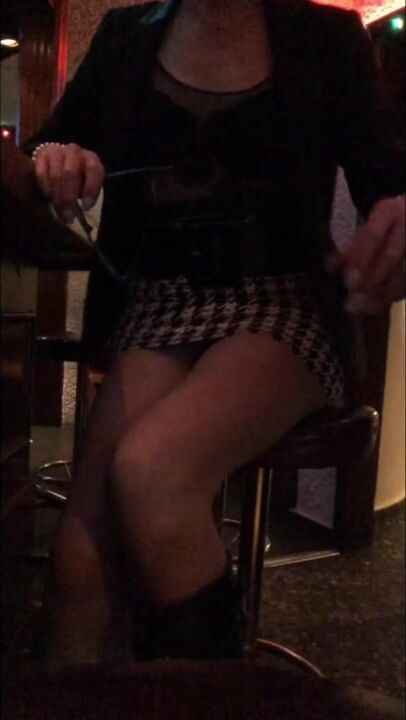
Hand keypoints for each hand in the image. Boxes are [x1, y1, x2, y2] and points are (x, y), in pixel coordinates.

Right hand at [33, 143, 104, 223]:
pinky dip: (45, 188)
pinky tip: (49, 198)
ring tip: (59, 211)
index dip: (90, 189)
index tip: (85, 207)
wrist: (57, 163)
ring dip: (57, 197)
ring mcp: (57, 151)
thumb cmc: (77, 178)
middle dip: (69, 198)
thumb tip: (81, 209)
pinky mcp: (41, 154)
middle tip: (68, 216)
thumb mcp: (87, 185)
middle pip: (70, 173)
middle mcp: (74, 151)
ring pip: (55, 175)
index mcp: (91, 158)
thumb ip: (87, 194)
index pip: (94, 170)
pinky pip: (42, 173)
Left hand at [325, 196, 404, 313]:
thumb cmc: (384, 224)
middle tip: (352, 302)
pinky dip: (393, 295)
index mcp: (390, 210)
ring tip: (363, 309)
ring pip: (403, 272)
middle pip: (390, 256)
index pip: (372, 234)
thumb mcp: (367, 226)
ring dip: (382, 293)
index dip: (360, 258)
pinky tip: (377, 306)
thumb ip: (350, 247)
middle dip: (370, 281)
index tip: (347, 281)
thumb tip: (330, 267)